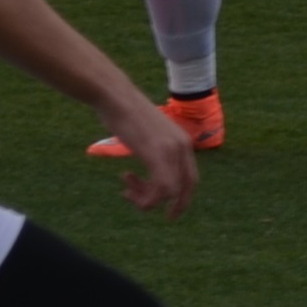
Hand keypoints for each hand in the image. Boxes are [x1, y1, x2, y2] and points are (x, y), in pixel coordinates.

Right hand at [98, 97, 197, 217]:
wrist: (115, 96)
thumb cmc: (125, 113)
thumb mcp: (148, 134)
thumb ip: (155, 150)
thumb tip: (151, 167)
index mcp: (183, 142)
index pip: (191, 178)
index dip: (181, 197)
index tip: (167, 210)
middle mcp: (182, 147)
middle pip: (185, 188)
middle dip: (171, 205)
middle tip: (144, 207)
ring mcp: (171, 150)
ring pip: (169, 192)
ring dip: (146, 198)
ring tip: (126, 189)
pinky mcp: (156, 153)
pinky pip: (160, 188)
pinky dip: (144, 197)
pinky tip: (125, 181)